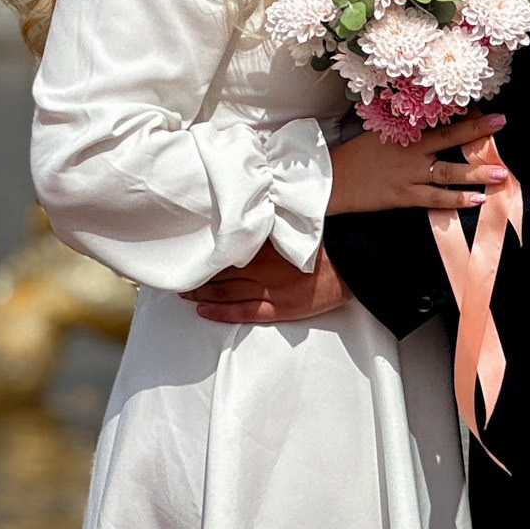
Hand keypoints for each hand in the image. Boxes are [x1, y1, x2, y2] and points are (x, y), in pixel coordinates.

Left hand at [182, 240, 349, 324]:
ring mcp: (270, 290)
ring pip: (225, 292)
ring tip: (184, 293)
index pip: (224, 248)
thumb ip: (267, 225)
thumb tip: (246, 216)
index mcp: (264, 244)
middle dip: (197, 275)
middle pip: (220, 272)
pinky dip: (221, 312)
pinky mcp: (281, 308)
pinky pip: (243, 313)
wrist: (352, 263)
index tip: (187, 252)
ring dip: (201, 293)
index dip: (204, 252)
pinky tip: (204, 311)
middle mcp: (262, 267)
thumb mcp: (292, 225)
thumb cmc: (326, 241)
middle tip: (176, 276)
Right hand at [326, 113, 508, 214]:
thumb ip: (401, 128)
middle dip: (477, 132)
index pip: (438, 118)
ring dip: (476, 173)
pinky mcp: (405, 196)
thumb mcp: (377, 133)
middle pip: (449, 138)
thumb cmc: (353, 155)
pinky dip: (457, 199)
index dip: (461, 113)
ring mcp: (409, 174)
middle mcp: (410, 151)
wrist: (332, 179)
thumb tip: (423, 120)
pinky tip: (477, 200)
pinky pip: (436, 198)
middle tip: (501, 124)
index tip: (482, 108)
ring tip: (500, 173)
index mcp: (403, 131)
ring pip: (449, 172)